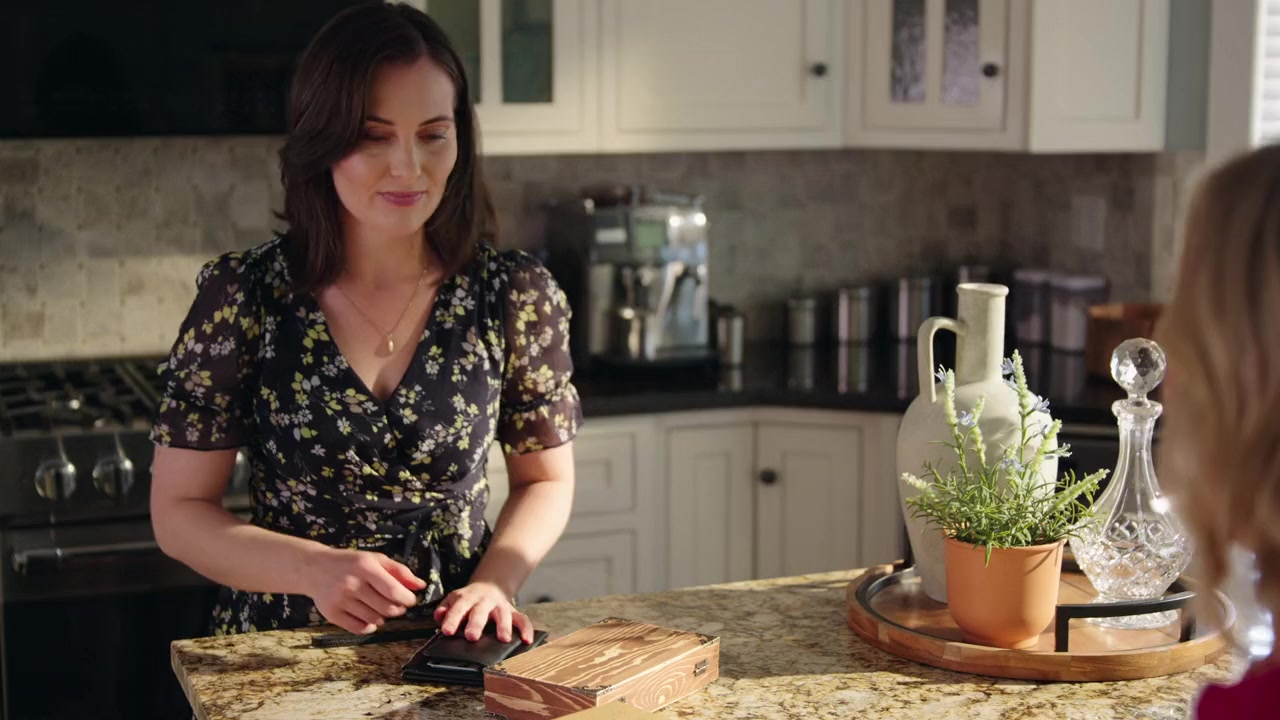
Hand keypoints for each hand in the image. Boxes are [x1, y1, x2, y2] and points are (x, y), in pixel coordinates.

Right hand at [303, 547, 426, 633]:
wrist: (314, 568)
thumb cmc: (350, 563)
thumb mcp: (375, 559)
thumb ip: (399, 571)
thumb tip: (421, 585)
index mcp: (365, 567)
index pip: (394, 591)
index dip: (408, 599)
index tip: (410, 600)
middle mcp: (352, 584)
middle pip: (387, 609)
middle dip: (398, 609)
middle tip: (396, 604)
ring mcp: (341, 600)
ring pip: (375, 620)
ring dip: (383, 617)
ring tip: (378, 607)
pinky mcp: (332, 614)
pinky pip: (359, 629)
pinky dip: (369, 626)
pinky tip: (368, 616)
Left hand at [433, 581, 533, 643]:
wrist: (490, 586)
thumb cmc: (468, 600)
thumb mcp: (454, 599)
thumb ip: (445, 608)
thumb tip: (440, 617)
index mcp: (467, 598)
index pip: (458, 608)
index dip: (452, 619)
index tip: (447, 631)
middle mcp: (485, 601)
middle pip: (480, 611)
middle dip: (476, 623)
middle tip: (471, 636)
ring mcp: (500, 606)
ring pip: (503, 614)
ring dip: (504, 626)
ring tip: (503, 639)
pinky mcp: (513, 612)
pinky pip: (522, 619)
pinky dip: (526, 629)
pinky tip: (526, 640)